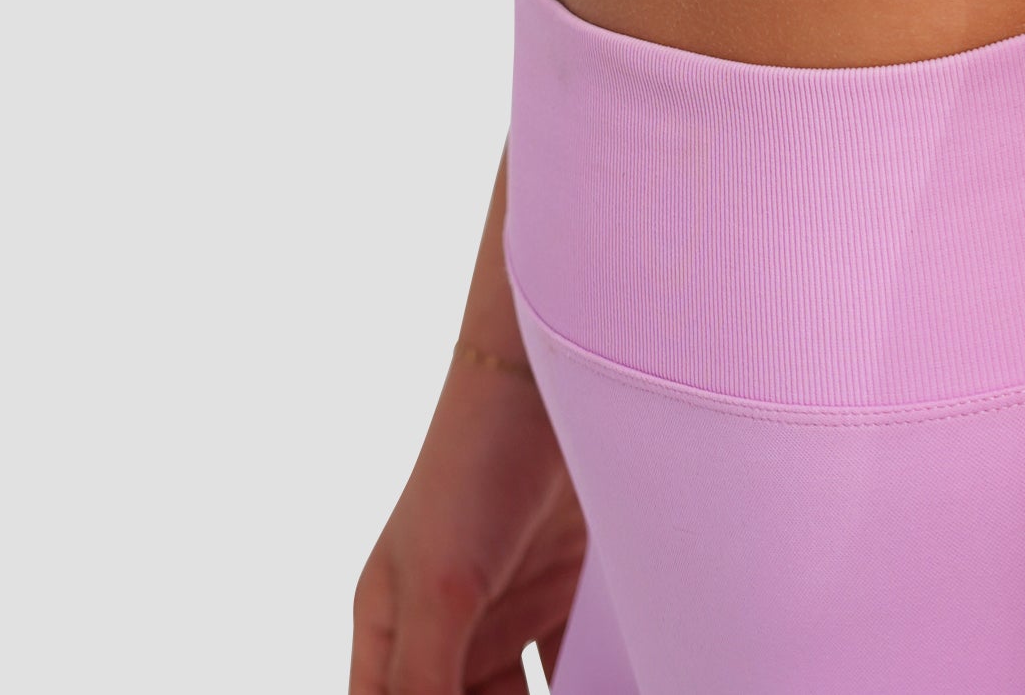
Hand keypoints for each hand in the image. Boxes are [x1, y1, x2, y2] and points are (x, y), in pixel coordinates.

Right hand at [350, 343, 587, 694]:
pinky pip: (584, 670)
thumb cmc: (473, 462)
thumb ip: (425, 683)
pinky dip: (604, 687)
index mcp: (395, 632)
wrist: (559, 363)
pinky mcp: (572, 594)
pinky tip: (630, 688)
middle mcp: (450, 630)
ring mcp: (513, 611)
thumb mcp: (441, 584)